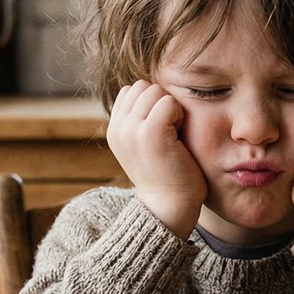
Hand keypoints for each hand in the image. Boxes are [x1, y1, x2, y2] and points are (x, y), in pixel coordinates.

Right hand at [106, 81, 206, 238]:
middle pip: (142, 86)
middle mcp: (117, 128)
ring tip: (173, 135)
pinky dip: (179, 115)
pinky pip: (168, 102)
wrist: (169, 207)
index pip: (131, 90)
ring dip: (170, 108)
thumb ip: (141, 119)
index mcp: (114, 130)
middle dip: (160, 101)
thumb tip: (154, 90)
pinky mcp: (150, 132)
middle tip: (169, 132)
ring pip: (155, 90)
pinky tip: (178, 138)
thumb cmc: (167, 174)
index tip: (161, 130)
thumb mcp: (144, 144)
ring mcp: (131, 130)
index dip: (151, 103)